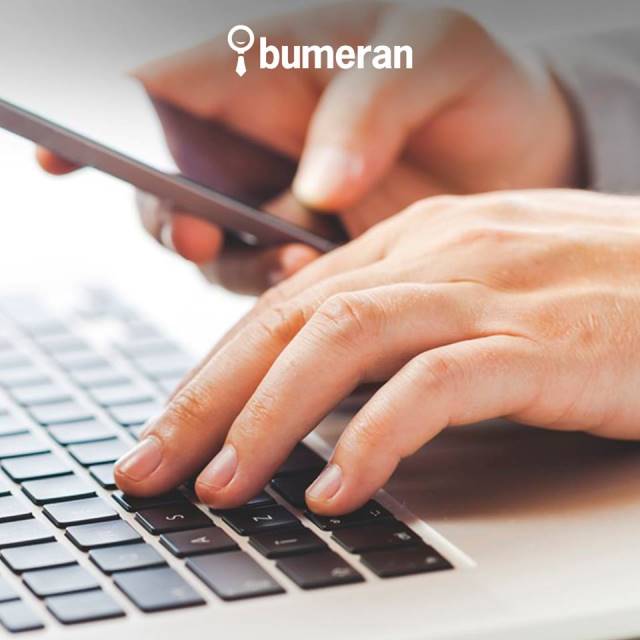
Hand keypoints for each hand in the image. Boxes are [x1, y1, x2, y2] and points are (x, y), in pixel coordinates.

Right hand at [38, 3, 579, 292]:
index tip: (55, 157)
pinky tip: (312, 284)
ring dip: (233, 263)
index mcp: (269, 70)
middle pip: (170, 182)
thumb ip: (371, 103)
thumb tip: (316, 182)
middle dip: (167, 214)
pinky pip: (270, 287)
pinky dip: (280, 296)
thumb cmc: (476, 82)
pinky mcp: (310, 256)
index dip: (101, 119)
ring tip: (289, 258)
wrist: (526, 150)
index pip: (162, 83)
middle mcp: (259, 144)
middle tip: (196, 232)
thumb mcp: (436, 55)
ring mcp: (279, 205)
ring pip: (216, 246)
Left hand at [114, 189, 639, 514]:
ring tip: (222, 485)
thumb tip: (322, 385)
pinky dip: (377, 439)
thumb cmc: (591, 291)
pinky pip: (436, 385)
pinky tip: (337, 491)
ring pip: (346, 341)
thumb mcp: (473, 295)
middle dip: (210, 397)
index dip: (216, 369)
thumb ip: (398, 325)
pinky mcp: (542, 341)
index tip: (171, 429)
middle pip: (293, 320)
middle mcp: (437, 252)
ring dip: (270, 418)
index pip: (286, 304)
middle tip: (153, 466)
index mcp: (414, 241)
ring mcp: (488, 291)